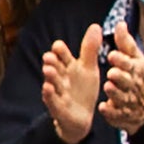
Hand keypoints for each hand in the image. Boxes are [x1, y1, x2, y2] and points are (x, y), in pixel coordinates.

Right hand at [40, 27, 103, 143]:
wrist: (81, 117)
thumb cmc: (82, 90)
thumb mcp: (88, 68)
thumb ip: (90, 49)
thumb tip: (96, 25)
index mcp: (68, 67)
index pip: (61, 55)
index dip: (59, 51)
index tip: (58, 46)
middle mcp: (60, 78)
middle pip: (54, 67)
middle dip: (51, 62)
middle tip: (49, 56)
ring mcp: (58, 92)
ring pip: (52, 83)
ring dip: (49, 76)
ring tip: (48, 70)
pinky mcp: (58, 108)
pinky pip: (52, 101)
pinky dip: (49, 95)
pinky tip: (47, 88)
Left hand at [96, 22, 143, 133]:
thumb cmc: (136, 76)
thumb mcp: (134, 59)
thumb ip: (125, 43)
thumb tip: (120, 23)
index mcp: (137, 70)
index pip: (130, 64)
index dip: (122, 60)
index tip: (111, 54)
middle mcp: (134, 85)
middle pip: (128, 81)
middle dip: (121, 77)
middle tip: (111, 72)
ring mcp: (129, 101)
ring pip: (123, 97)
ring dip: (116, 92)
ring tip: (107, 86)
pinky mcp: (122, 114)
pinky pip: (117, 114)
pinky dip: (111, 112)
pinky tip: (103, 108)